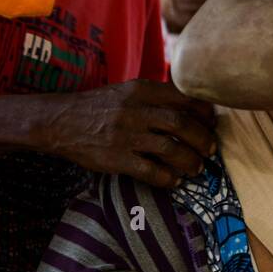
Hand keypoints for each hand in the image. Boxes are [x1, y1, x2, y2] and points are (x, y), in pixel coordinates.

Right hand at [43, 80, 216, 188]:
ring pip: (170, 149)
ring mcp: (125, 135)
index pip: (183, 98)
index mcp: (141, 90)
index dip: (204, 112)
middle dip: (202, 138)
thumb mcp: (128, 90)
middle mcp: (135, 110)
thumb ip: (157, 95)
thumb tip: (195, 105)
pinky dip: (167, 178)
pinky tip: (174, 181)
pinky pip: (149, 171)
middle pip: (181, 123)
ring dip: (189, 160)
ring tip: (197, 167)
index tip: (212, 122)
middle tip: (211, 149)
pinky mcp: (115, 159)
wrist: (60, 121)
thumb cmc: (101, 106)